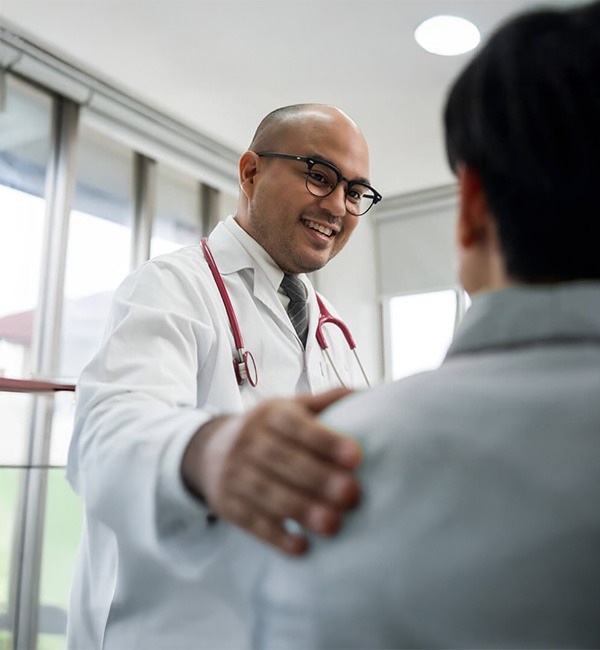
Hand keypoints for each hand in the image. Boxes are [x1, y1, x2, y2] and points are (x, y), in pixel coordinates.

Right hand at [181, 387, 361, 555]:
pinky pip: (251, 521)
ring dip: (301, 510)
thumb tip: (371, 393)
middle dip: (318, 479)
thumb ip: (326, 401)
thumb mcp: (289, 408)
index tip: (357, 456)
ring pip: (268, 493)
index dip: (326, 441)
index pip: (297, 426)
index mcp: (270, 415)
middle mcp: (249, 441)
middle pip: (283, 460)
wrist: (209, 451)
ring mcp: (234, 474)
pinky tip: (302, 547)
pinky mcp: (228, 504)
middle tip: (353, 495)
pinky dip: (276, 536)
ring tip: (334, 526)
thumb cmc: (267, 429)